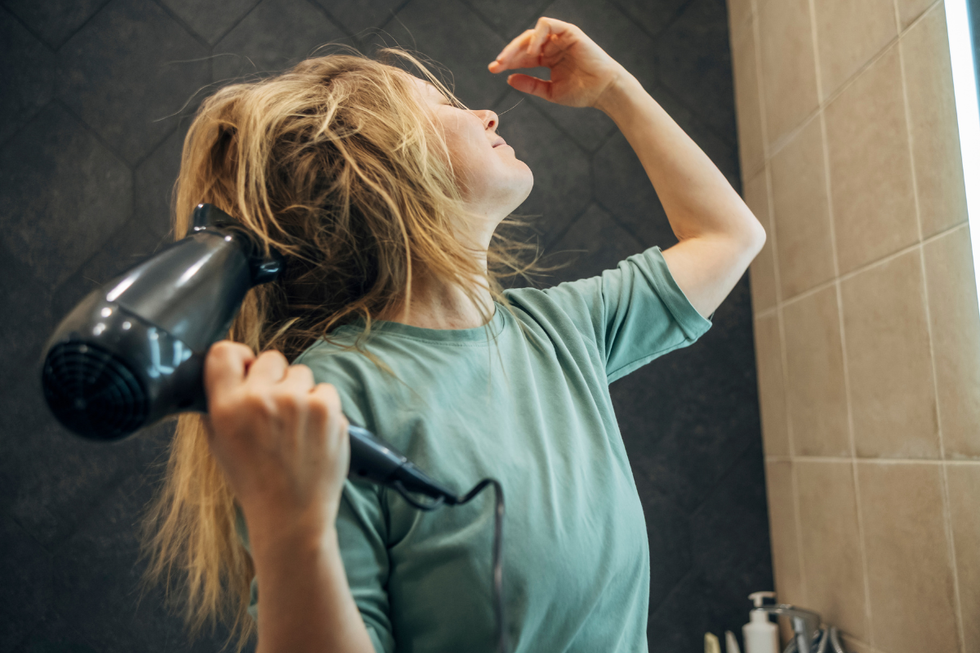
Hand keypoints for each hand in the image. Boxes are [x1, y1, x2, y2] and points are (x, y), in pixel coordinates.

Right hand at [202, 341, 349, 536]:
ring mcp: (297, 402)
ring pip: (301, 373)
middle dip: (274, 378)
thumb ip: (217, 405)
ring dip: (300, 393)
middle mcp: (261, 400)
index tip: (246, 371)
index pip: (225, 352)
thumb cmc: (254, 482)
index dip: (238, 358)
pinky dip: (322, 407)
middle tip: (275, 409)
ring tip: (295, 427)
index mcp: (227, 407)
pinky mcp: (327, 410)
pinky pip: (325, 390)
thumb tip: (222, 372)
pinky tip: (312, 433)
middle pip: (270, 358)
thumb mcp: (219, 445)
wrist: (291, 515)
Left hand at [488, 16, 628, 108]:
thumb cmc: (581, 93)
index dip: (507, 62)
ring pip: (530, 34)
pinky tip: (532, 52)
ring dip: (517, 46)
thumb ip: (530, 85)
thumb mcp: (550, 92)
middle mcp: (552, 46)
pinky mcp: (569, 31)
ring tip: (509, 61)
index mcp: (547, 59)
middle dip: (508, 54)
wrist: (603, 91)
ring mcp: (559, 38)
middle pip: (523, 44)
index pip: (522, 57)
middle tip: (496, 65)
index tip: (493, 70)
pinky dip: (536, 36)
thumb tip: (509, 79)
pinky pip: (547, 25)